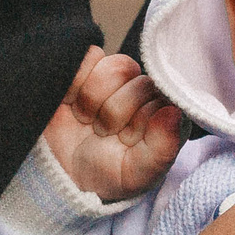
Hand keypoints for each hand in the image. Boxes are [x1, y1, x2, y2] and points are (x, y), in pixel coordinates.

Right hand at [42, 45, 180, 201]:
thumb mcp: (138, 175)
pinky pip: (84, 57)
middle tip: (102, 134)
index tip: (125, 142)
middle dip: (112, 113)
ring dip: (92, 99)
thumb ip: (162, 147)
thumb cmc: (107, 177)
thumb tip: (173, 111)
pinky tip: (70, 103)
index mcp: (161, 111)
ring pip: (110, 67)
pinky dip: (73, 84)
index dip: (137, 120)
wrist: (61, 177)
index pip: (158, 97)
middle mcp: (140, 90)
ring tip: (86, 121)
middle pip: (137, 82)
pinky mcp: (82, 71)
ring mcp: (111, 78)